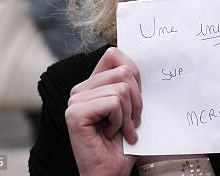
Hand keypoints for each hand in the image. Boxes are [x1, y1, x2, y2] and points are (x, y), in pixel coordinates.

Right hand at [65, 47, 142, 175]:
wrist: (111, 173)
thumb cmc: (123, 143)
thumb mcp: (132, 106)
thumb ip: (131, 82)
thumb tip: (144, 59)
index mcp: (92, 84)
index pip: (114, 55)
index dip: (133, 72)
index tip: (137, 97)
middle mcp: (80, 89)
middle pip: (123, 71)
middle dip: (136, 100)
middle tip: (131, 122)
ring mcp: (75, 100)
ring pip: (121, 89)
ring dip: (128, 115)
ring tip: (120, 130)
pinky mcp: (75, 113)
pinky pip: (113, 103)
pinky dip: (119, 121)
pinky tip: (109, 135)